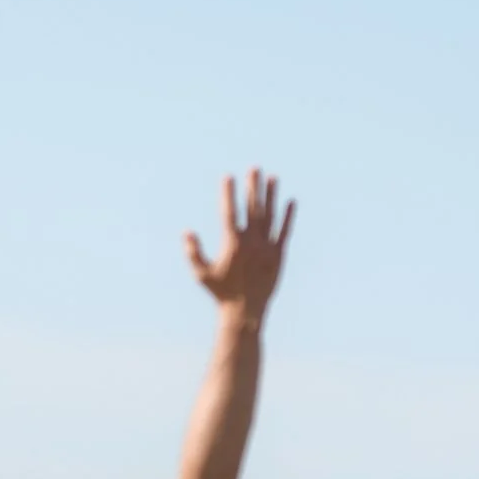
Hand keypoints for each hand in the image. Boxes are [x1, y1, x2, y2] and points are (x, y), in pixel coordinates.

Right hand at [184, 169, 294, 319]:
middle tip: (254, 168)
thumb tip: (187, 232)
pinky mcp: (278, 255)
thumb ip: (193, 252)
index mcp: (232, 244)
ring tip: (272, 177)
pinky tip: (291, 201)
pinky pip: (285, 231)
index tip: (228, 177)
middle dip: (252, 187)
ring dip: (271, 196)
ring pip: (270, 216)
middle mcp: (251, 242)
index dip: (228, 194)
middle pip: (252, 208)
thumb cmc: (221, 293)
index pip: (229, 213)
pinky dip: (288, 216)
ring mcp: (266, 247)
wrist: (246, 311)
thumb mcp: (202, 274)